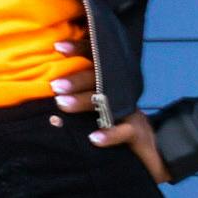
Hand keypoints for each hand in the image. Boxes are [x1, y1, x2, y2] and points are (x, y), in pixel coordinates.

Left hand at [50, 39, 169, 182]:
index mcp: (109, 82)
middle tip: (55, 85)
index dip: (80, 49)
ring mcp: (130, 111)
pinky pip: (124, 131)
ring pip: (107, 101)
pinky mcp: (138, 133)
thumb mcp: (95, 111)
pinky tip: (94, 138)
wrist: (152, 151)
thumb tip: (45, 101)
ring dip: (84, 101)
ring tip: (63, 105)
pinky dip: (109, 135)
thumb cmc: (114, 127)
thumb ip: (75, 103)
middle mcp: (119, 92)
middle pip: (98, 78)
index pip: (96, 60)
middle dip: (75, 80)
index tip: (58, 46)